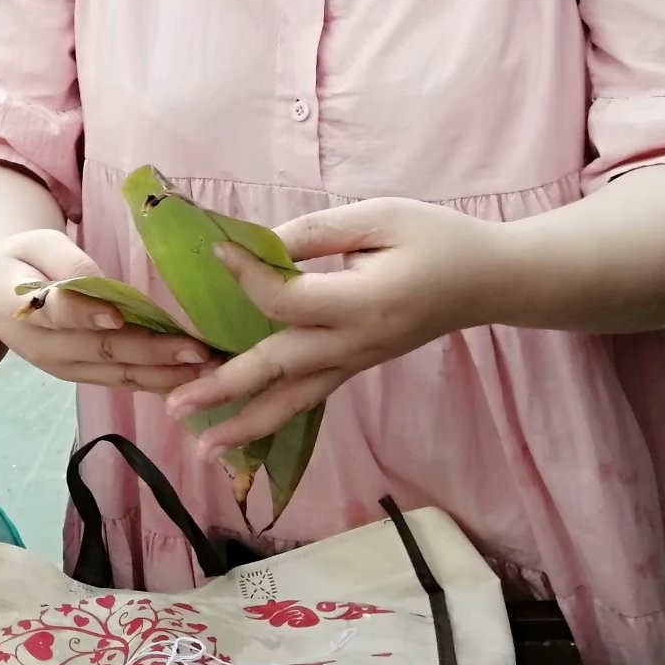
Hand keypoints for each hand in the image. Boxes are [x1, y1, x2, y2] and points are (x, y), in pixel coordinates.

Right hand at [0, 229, 212, 393]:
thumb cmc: (19, 259)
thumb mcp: (36, 243)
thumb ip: (66, 263)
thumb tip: (102, 285)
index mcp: (21, 308)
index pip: (56, 312)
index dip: (86, 314)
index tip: (119, 316)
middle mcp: (42, 347)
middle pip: (100, 350)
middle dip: (152, 352)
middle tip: (199, 350)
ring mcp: (62, 367)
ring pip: (117, 373)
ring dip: (164, 375)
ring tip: (209, 371)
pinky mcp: (79, 375)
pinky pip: (121, 381)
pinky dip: (156, 383)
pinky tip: (192, 383)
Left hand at [164, 198, 503, 457]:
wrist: (491, 281)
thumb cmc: (437, 240)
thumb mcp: (379, 218)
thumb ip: (316, 231)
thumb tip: (257, 245)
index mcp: (363, 302)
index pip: (287, 301)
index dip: (247, 275)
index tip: (217, 249)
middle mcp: (356, 343)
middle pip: (280, 369)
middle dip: (224, 388)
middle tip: (174, 405)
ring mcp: (356, 362)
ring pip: (294, 400)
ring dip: (245, 424)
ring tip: (201, 447)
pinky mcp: (355, 367)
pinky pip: (309, 398)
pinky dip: (274, 417)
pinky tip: (240, 433)